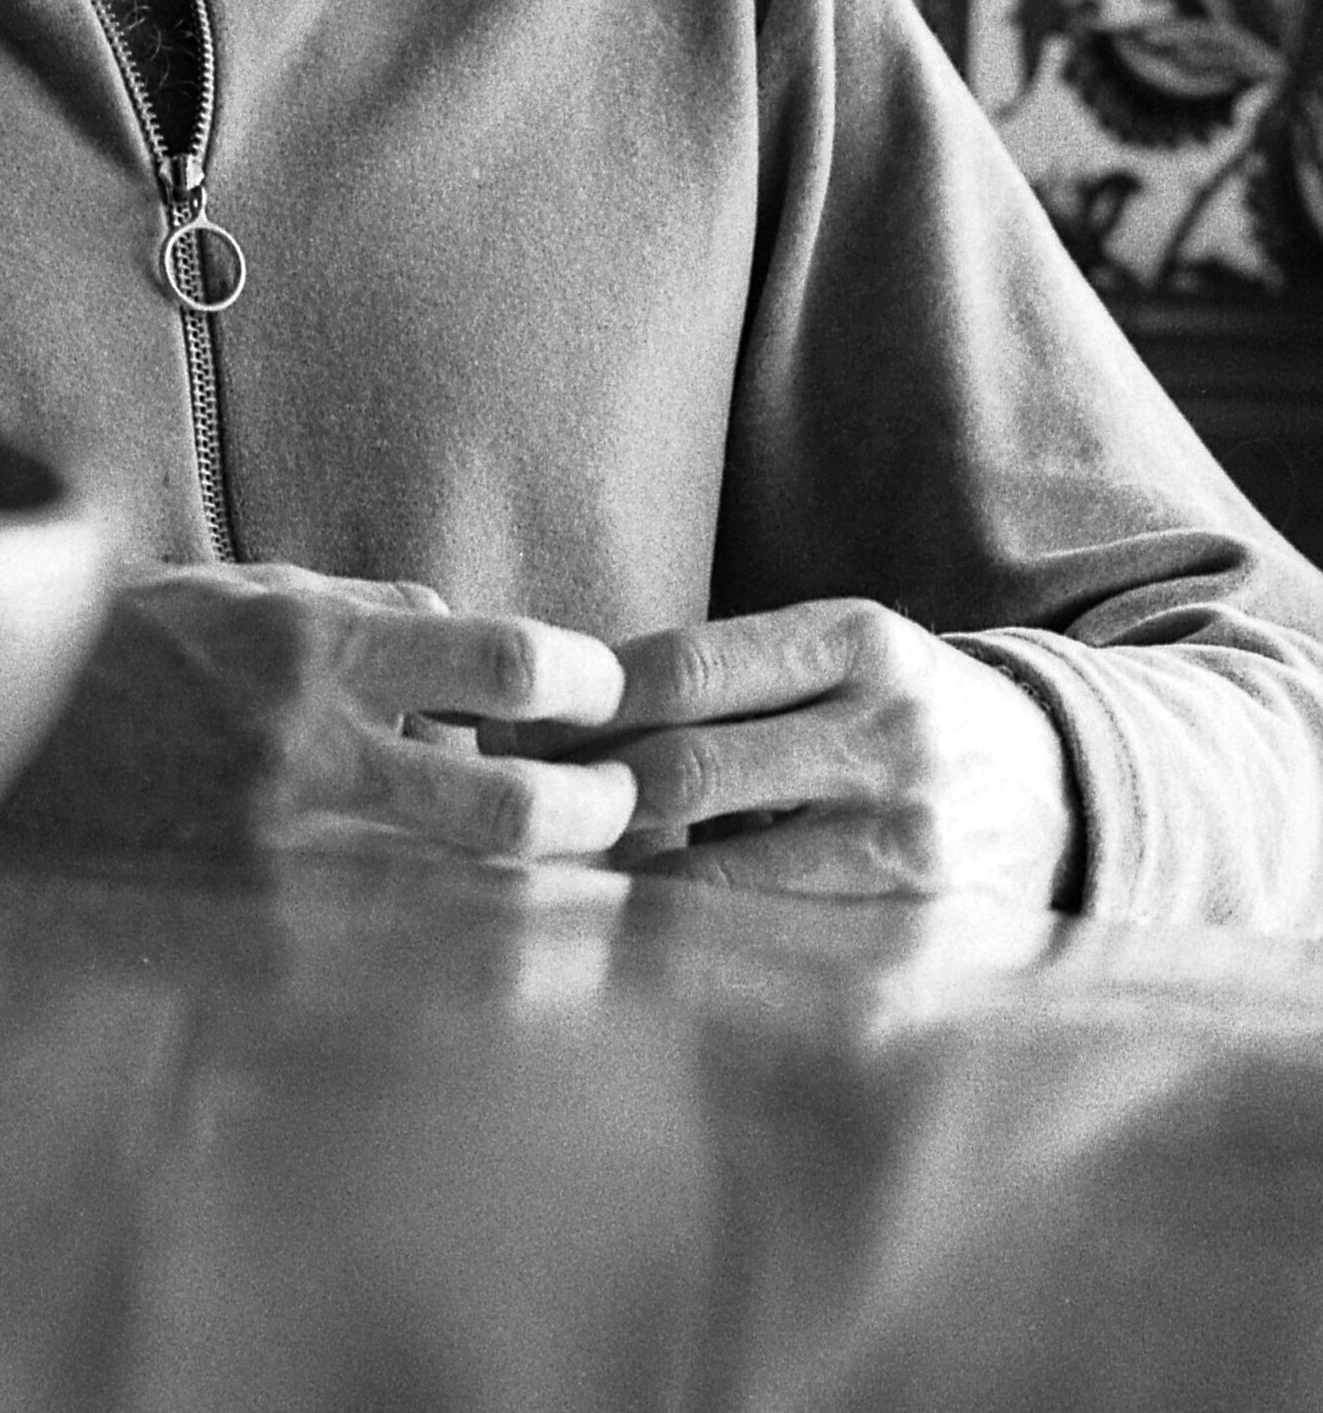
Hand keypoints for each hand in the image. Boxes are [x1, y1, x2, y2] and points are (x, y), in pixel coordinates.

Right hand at [0, 562, 636, 865]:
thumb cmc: (110, 650)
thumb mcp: (236, 592)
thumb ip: (356, 616)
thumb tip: (459, 648)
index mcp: (306, 642)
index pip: (499, 661)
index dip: (580, 681)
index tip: (603, 691)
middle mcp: (301, 748)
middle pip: (506, 804)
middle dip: (589, 814)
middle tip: (617, 809)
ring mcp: (270, 852)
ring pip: (447, 881)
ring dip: (506, 878)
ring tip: (544, 872)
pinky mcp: (235, 929)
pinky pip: (362, 921)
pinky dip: (397, 910)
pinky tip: (403, 906)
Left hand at [524, 600, 1077, 908]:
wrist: (1063, 791)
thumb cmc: (899, 715)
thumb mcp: (836, 658)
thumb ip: (719, 682)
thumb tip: (558, 717)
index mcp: (858, 640)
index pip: (681, 665)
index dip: (583, 703)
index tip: (512, 728)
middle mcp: (890, 730)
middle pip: (686, 765)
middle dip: (585, 793)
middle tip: (519, 809)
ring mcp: (910, 835)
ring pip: (715, 867)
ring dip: (625, 873)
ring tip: (565, 870)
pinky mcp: (917, 928)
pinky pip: (770, 935)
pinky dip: (694, 932)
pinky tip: (646, 926)